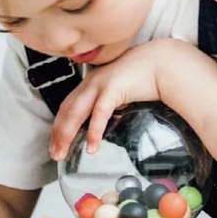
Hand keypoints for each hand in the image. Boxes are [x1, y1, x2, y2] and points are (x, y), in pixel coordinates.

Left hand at [48, 39, 169, 160]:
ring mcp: (100, 84)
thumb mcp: (119, 92)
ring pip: (75, 113)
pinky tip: (92, 146)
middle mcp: (91, 82)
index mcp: (91, 83)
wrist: (161, 63)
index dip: (58, 126)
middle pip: (66, 111)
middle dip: (58, 134)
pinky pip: (99, 113)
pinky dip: (93, 131)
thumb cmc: (143, 77)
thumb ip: (108, 104)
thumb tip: (105, 125)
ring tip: (63, 153)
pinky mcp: (113, 88)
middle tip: (55, 154)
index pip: (67, 107)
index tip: (55, 143)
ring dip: (67, 135)